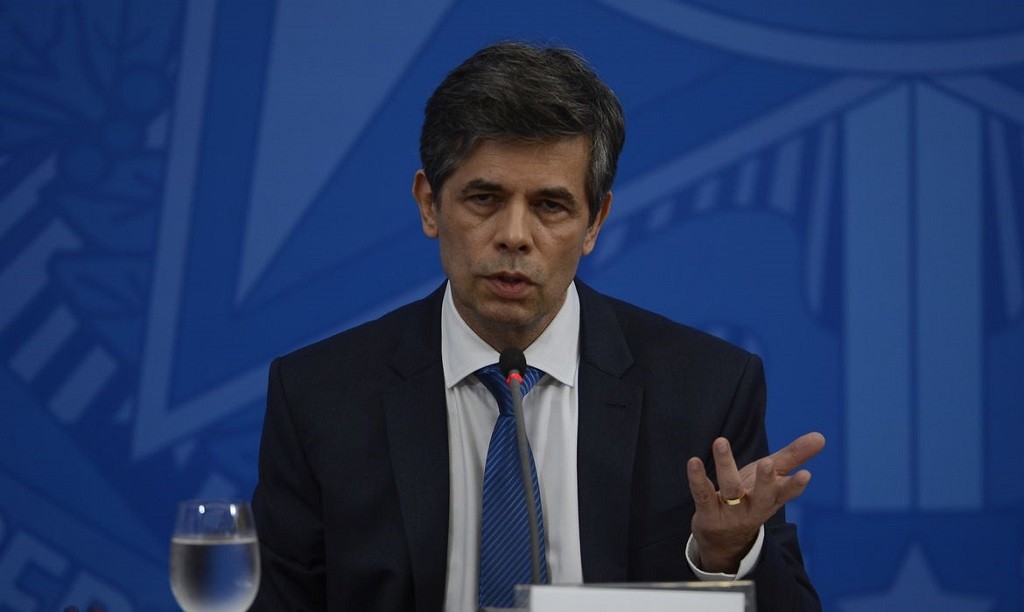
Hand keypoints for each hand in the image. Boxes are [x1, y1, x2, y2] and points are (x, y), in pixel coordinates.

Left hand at [686, 432, 824, 572]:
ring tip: (721, 442)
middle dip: (765, 481)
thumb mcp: (772, 479)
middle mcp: (754, 508)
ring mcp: (731, 514)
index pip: (786, 493)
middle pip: (762, 496)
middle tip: (767, 464)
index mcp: (772, 499)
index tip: (805, 475)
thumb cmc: (751, 500)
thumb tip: (821, 437)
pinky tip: (694, 461)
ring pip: (730, 490)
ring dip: (725, 466)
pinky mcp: (708, 514)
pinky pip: (702, 495)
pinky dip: (697, 479)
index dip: (795, 486)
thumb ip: (794, 457)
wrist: (724, 540)